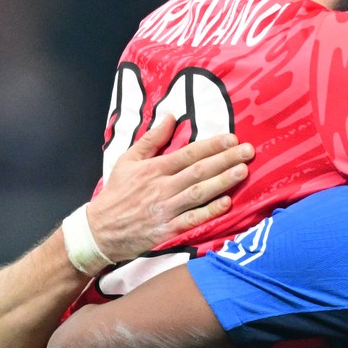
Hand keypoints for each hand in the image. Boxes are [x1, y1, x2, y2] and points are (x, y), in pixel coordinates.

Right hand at [87, 115, 253, 261]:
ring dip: (222, 181)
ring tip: (243, 171)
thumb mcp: (128, 160)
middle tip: (248, 151)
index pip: (188, 154)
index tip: (232, 138)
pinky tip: (227, 203)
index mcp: (154, 169)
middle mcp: (162, 187)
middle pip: (198, 171)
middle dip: (225, 159)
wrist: (99, 231)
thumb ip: (152, 139)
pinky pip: (192, 220)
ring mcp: (165, 209)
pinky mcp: (167, 230)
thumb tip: (171, 116)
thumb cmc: (116, 193)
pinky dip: (209, 211)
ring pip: (198, 193)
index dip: (212, 146)